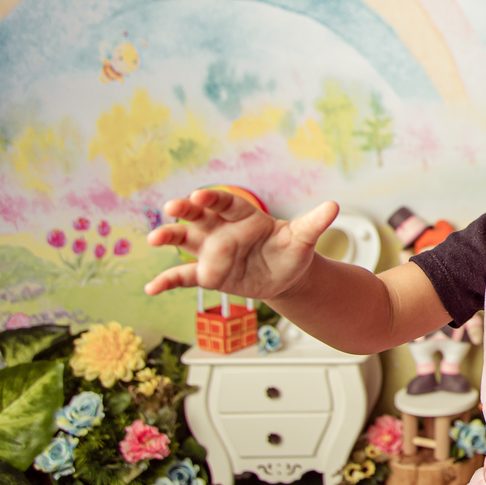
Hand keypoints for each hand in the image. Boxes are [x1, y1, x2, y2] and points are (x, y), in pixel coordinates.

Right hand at [143, 188, 337, 300]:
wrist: (285, 275)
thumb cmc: (291, 250)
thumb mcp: (303, 238)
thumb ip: (313, 222)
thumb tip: (334, 207)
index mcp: (246, 217)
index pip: (227, 204)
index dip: (214, 199)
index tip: (201, 195)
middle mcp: (223, 230)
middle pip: (200, 216)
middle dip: (186, 211)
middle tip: (171, 207)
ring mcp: (212, 251)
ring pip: (186, 240)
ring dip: (170, 237)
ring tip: (154, 238)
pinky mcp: (208, 274)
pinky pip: (184, 276)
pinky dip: (168, 281)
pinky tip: (151, 288)